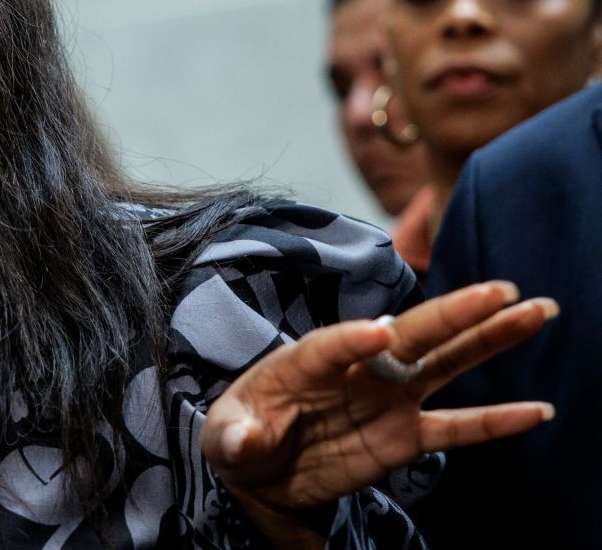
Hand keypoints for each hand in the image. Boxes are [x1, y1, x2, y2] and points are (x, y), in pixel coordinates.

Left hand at [201, 281, 556, 540]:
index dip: (353, 339)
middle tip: (498, 289)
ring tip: (534, 312)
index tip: (381, 332)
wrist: (263, 473)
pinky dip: (495, 421)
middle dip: (452, 312)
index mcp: (304, 362)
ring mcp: (385, 400)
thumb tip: (247, 439)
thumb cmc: (239, 438)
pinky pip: (455, 428)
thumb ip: (236, 437)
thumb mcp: (225, 439)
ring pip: (444, 364)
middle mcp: (355, 371)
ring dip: (488, 339)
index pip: (330, 345)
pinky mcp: (404, 435)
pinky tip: (536, 411)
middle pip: (409, 336)